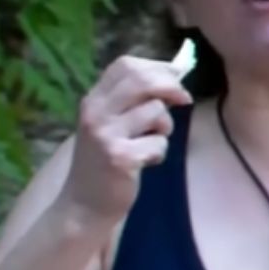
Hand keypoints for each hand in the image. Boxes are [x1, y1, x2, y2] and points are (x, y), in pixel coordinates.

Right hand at [56, 53, 193, 227]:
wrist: (84, 204)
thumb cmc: (104, 160)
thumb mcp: (110, 123)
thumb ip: (133, 100)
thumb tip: (175, 73)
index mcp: (93, 100)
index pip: (125, 65)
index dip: (156, 67)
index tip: (174, 80)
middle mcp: (95, 113)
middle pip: (143, 79)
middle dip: (172, 87)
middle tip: (183, 101)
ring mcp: (105, 135)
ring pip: (156, 111)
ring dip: (165, 128)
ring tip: (150, 142)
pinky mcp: (120, 157)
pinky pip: (159, 142)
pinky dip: (159, 152)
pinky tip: (145, 163)